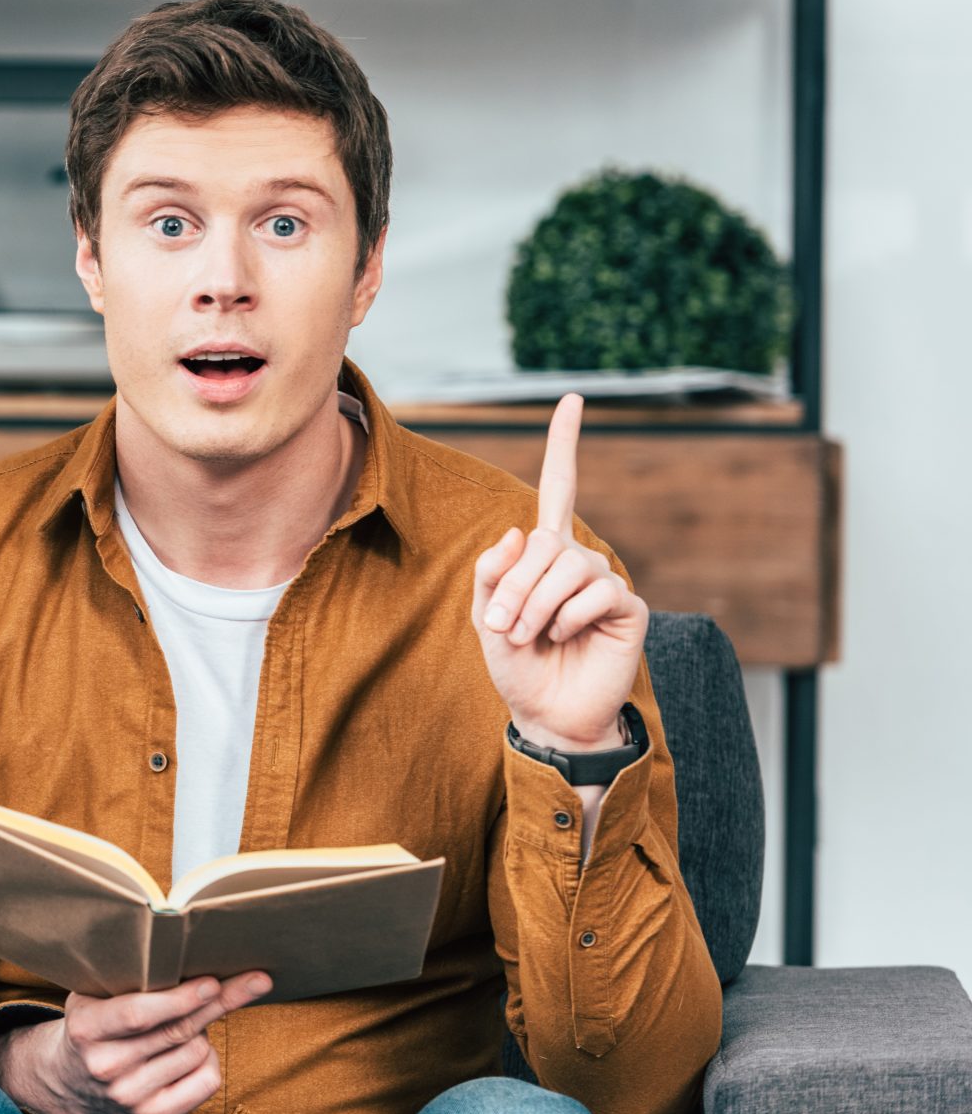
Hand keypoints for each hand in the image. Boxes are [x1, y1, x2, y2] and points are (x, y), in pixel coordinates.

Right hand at [0, 973, 268, 1113]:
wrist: (71, 1081)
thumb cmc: (93, 1026)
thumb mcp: (92, 996)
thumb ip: (126, 982)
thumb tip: (186, 959)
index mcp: (86, 1029)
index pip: (138, 1014)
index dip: (179, 998)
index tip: (212, 982)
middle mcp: (106, 1066)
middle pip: (177, 1031)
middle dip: (217, 1003)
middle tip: (253, 980)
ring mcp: (130, 1096)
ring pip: (196, 1052)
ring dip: (203, 1031)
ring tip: (185, 1024)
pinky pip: (206, 1082)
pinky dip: (209, 1060)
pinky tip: (194, 1050)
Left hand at [471, 393, 648, 754]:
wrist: (547, 714)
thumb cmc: (518, 665)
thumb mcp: (486, 618)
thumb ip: (491, 574)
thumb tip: (516, 533)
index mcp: (544, 554)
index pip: (558, 488)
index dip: (564, 445)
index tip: (573, 400)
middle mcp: (579, 559)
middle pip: (544, 543)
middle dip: (514, 586)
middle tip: (504, 626)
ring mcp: (606, 581)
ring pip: (567, 566)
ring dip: (536, 604)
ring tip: (531, 636)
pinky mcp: (628, 608)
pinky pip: (595, 593)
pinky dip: (568, 617)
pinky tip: (567, 637)